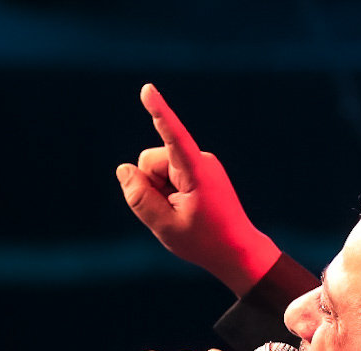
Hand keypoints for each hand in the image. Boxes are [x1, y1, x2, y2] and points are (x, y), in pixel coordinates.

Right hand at [117, 84, 281, 295]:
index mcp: (196, 172)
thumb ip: (139, 198)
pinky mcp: (197, 170)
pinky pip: (167, 176)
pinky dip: (167, 193)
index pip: (173, 137)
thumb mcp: (165, 226)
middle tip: (172, 213)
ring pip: (156, 170)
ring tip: (181, 212)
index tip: (147, 89)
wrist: (236, 250)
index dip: (159, 112)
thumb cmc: (204, 241)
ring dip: (159, 191)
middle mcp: (200, 160)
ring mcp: (200, 163)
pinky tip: (184, 209)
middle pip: (150, 161)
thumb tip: (124, 169)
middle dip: (150, 185)